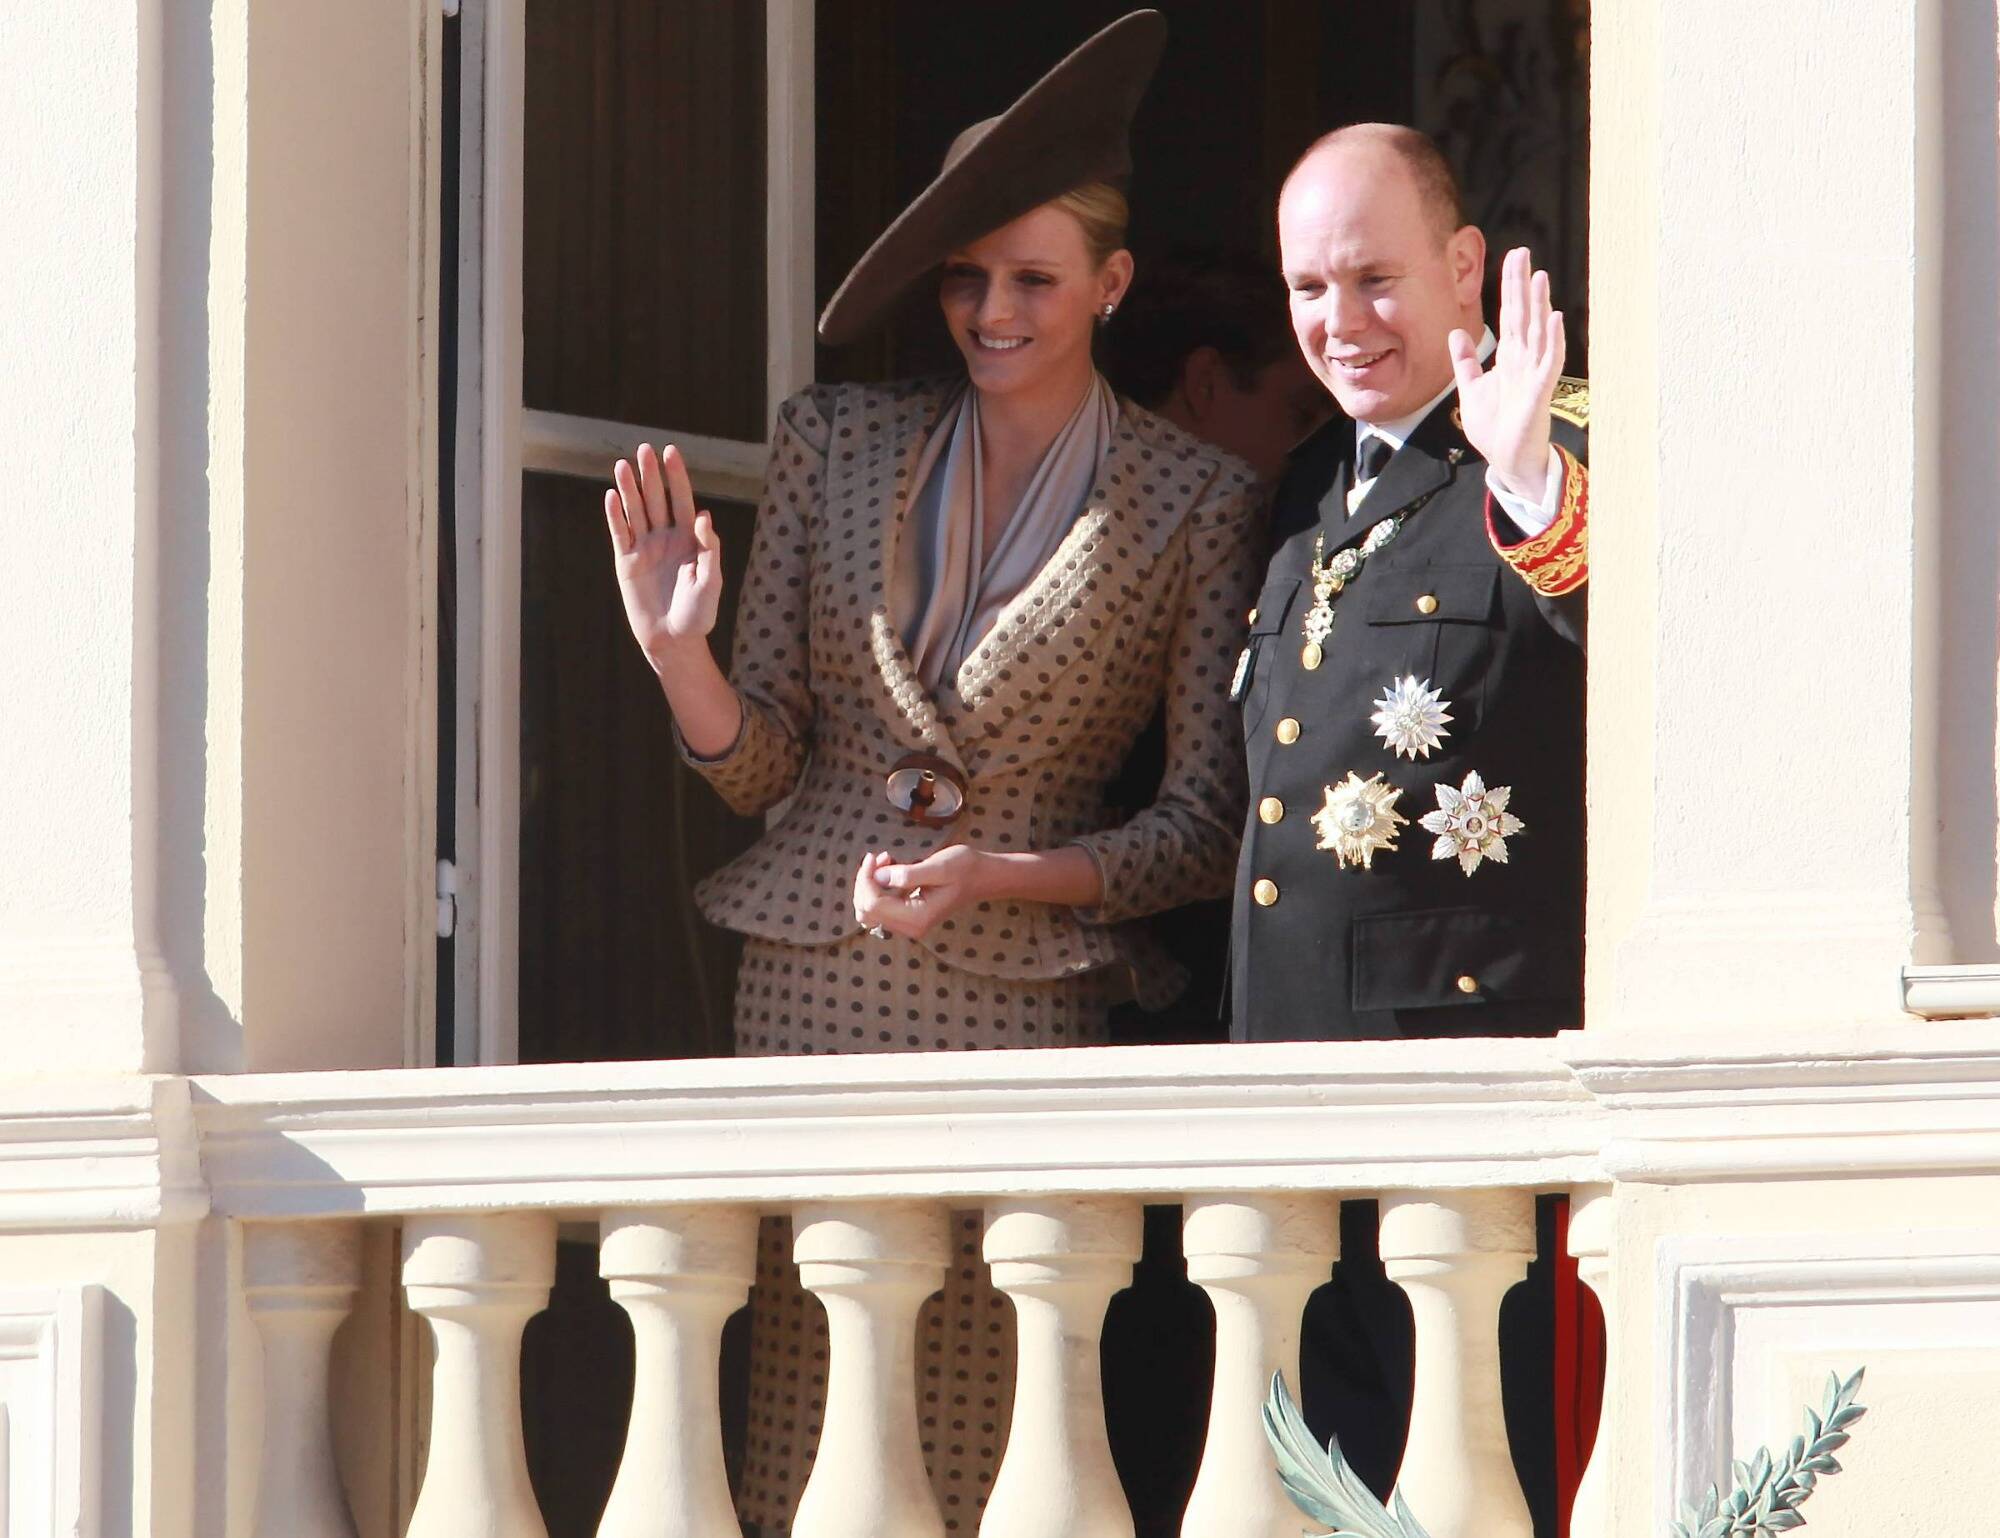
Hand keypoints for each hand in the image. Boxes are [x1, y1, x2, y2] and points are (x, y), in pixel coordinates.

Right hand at [604, 442, 723, 666]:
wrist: (673, 641)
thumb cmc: (698, 614)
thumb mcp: (711, 582)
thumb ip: (710, 549)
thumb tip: (705, 515)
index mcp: (689, 539)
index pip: (682, 500)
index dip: (677, 476)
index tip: (670, 452)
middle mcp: (666, 538)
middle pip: (656, 499)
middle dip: (650, 475)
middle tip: (643, 449)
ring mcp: (645, 548)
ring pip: (636, 511)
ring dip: (629, 488)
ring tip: (622, 464)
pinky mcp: (627, 562)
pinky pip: (620, 533)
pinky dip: (615, 516)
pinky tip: (611, 495)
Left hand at [852, 846, 992, 939]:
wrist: (982, 877)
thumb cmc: (964, 868)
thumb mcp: (939, 867)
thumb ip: (909, 874)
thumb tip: (879, 877)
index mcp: (917, 917)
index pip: (873, 905)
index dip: (867, 879)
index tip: (876, 856)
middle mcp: (910, 927)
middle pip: (866, 911)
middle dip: (866, 882)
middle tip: (883, 856)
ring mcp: (908, 924)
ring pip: (869, 910)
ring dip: (871, 884)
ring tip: (888, 860)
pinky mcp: (908, 916)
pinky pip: (880, 906)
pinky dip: (878, 887)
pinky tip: (892, 867)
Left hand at [1449, 246, 1563, 496]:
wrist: (1507, 461)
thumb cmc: (1494, 428)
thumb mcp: (1471, 389)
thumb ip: (1465, 362)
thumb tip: (1455, 333)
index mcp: (1508, 358)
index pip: (1510, 315)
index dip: (1510, 288)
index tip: (1512, 259)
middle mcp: (1523, 360)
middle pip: (1523, 315)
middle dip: (1522, 285)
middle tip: (1523, 253)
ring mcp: (1533, 374)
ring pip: (1537, 332)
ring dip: (1539, 304)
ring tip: (1540, 276)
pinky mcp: (1539, 392)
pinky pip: (1548, 362)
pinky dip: (1552, 340)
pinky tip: (1554, 318)